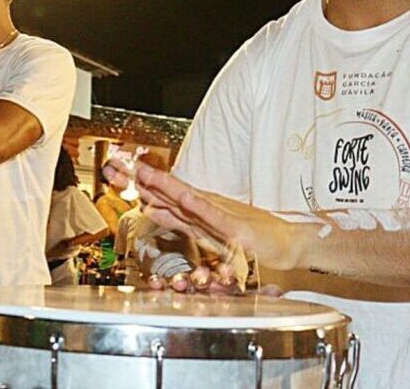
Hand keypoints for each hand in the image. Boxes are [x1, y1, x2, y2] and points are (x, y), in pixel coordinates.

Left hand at [103, 159, 300, 272]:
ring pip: (186, 199)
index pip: (166, 191)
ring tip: (141, 173)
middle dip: (143, 179)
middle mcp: (208, 209)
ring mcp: (221, 218)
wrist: (292, 244)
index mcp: (201, 207)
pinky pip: (212, 216)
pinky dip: (196, 205)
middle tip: (117, 166)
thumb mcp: (214, 229)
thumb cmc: (258, 238)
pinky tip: (181, 197)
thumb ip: (181, 218)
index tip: (119, 169)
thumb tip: (150, 206)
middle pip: (170, 192)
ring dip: (163, 186)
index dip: (142, 180)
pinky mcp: (235, 230)